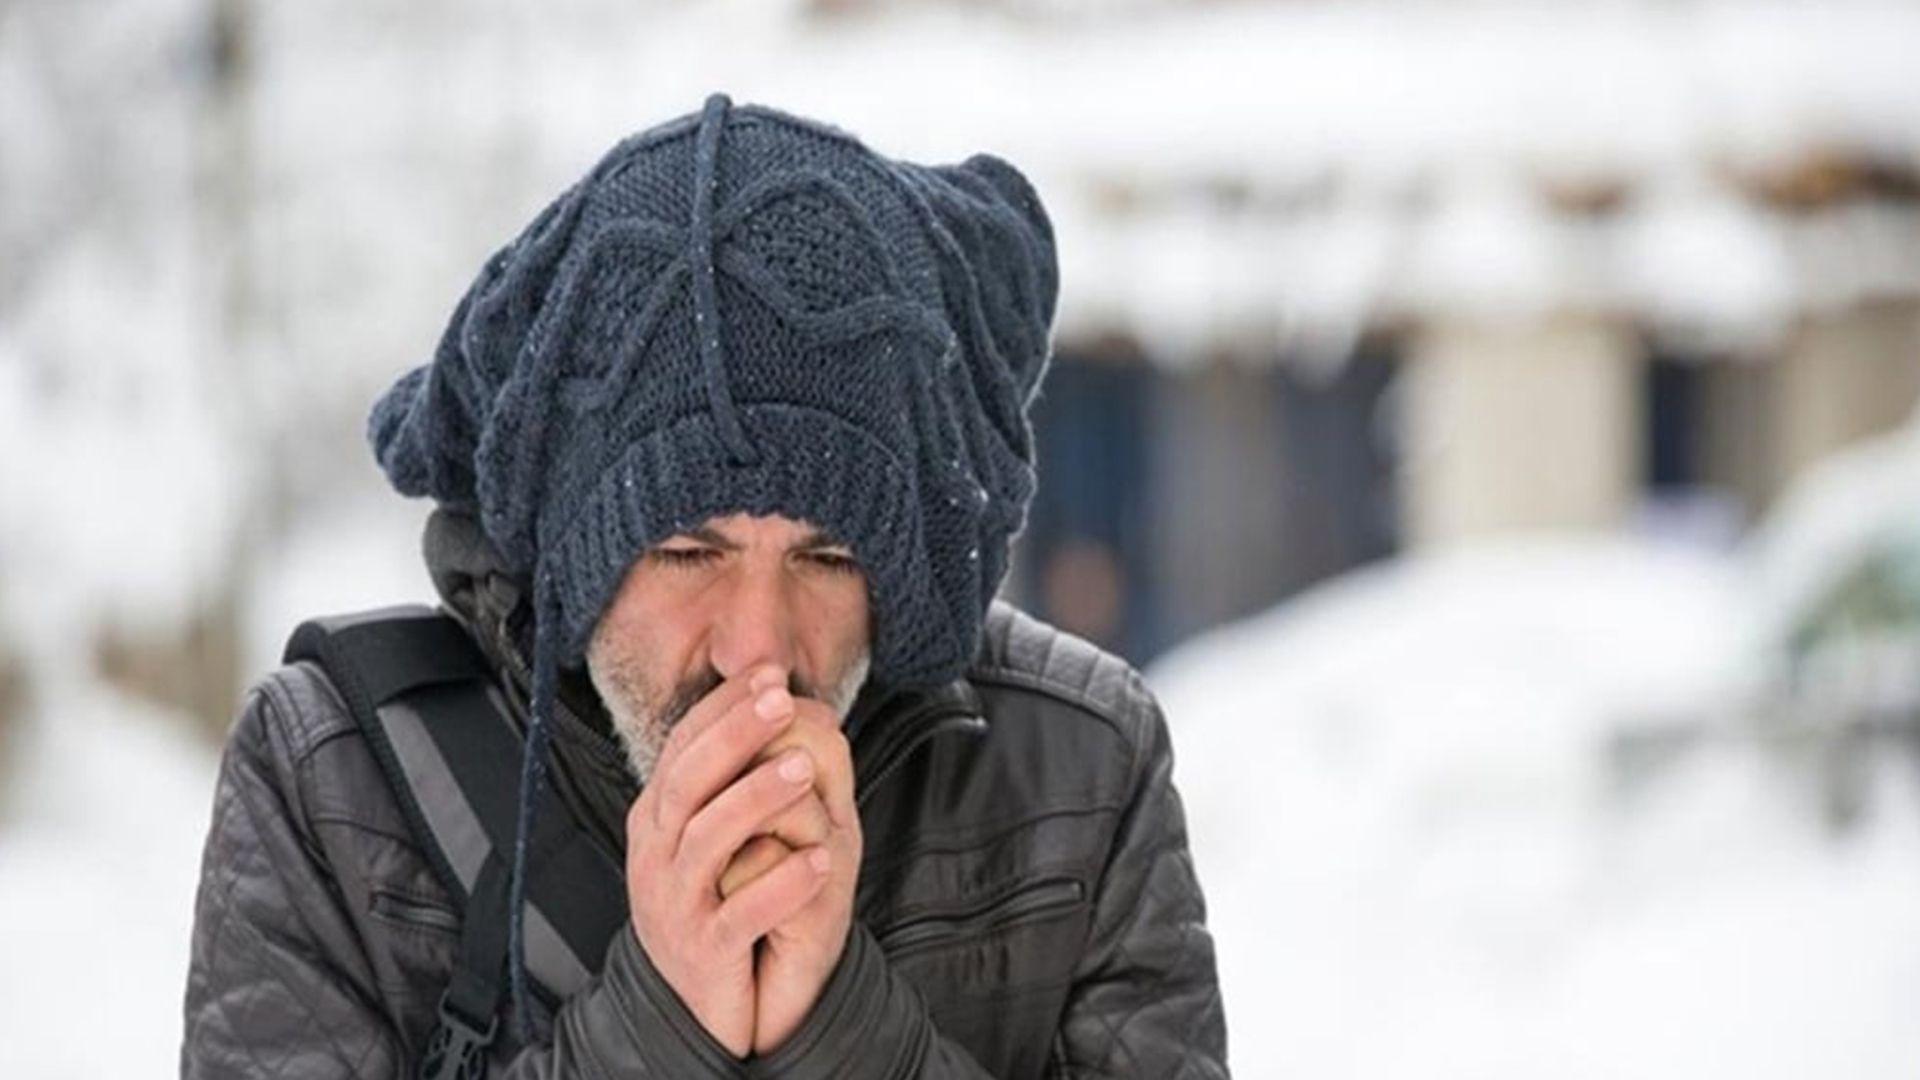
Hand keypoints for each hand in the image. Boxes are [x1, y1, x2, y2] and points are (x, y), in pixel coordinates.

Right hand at [623, 664, 833, 1057]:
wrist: (706, 1002)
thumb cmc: (725, 903)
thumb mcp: (725, 835)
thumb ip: (738, 775)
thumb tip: (789, 700)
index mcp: (660, 817)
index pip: (684, 746)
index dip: (725, 707)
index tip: (770, 672)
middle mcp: (657, 855)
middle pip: (687, 781)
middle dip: (734, 735)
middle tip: (782, 699)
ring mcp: (673, 904)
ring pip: (706, 841)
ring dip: (755, 799)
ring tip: (803, 771)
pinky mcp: (702, 951)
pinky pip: (737, 915)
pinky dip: (777, 887)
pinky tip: (816, 863)